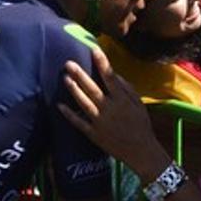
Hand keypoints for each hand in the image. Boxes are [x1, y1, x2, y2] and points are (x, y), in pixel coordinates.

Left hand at [58, 47, 170, 176]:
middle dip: (80, 75)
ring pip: (83, 103)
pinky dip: (69, 114)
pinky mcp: (94, 134)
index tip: (94, 49)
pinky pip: (78, 122)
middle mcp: (110, 109)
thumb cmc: (141, 126)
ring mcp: (100, 122)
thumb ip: (127, 89)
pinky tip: (59, 105)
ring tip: (65, 78)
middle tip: (69, 63)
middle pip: (92, 89)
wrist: (141, 152)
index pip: (111, 77)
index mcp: (122, 100)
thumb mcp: (139, 105)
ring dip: (73, 90)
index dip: (102, 63)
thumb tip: (115, 75)